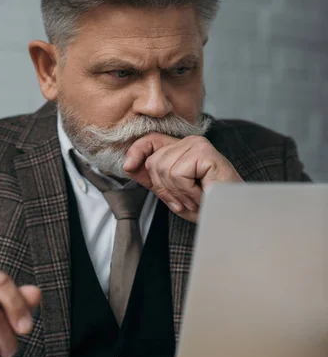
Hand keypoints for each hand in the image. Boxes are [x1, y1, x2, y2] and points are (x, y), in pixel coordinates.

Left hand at [124, 133, 242, 222]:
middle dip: (165, 188)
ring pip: (164, 169)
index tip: (127, 166)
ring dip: (179, 193)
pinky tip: (202, 194)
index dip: (136, 151)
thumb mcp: (172, 193)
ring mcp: (197, 145)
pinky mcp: (204, 152)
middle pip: (153, 162)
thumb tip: (128, 166)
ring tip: (196, 198)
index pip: (150, 141)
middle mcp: (189, 142)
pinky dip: (188, 191)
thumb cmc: (206, 206)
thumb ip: (153, 178)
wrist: (230, 215)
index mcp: (181, 149)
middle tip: (186, 199)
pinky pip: (178, 173)